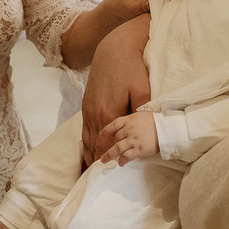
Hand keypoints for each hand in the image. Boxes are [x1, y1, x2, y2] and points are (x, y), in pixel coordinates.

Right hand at [81, 50, 149, 168]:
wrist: (113, 47)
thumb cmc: (131, 67)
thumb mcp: (143, 88)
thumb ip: (143, 111)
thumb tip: (145, 128)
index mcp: (110, 114)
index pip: (108, 145)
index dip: (108, 160)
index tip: (109, 175)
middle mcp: (95, 114)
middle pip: (94, 145)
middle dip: (96, 163)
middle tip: (96, 181)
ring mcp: (88, 109)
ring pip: (86, 138)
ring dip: (88, 154)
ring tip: (89, 172)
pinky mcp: (87, 103)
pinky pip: (83, 128)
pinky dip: (84, 142)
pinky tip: (87, 149)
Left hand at [99, 112, 157, 164]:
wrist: (166, 128)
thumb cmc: (156, 122)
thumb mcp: (141, 116)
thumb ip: (132, 122)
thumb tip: (126, 128)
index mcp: (130, 120)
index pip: (114, 125)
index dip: (106, 130)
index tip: (101, 135)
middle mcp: (129, 130)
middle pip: (116, 138)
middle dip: (112, 146)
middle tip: (107, 153)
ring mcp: (133, 140)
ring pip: (117, 148)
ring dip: (109, 155)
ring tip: (105, 160)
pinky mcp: (139, 149)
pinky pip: (126, 156)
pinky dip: (122, 160)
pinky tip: (121, 163)